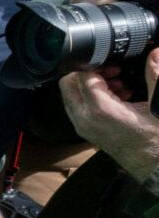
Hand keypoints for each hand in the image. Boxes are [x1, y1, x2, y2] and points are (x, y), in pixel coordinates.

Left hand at [58, 52, 158, 184]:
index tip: (114, 64)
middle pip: (68, 83)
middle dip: (88, 73)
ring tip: (118, 85)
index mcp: (99, 109)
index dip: (97, 64)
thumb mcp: (157, 105)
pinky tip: (118, 97)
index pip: (81, 75)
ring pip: (71, 94)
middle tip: (113, 72)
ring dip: (90, 84)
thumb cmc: (155, 139)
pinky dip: (92, 96)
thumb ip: (155, 77)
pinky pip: (78, 106)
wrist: (152, 166)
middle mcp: (84, 117)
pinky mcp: (85, 130)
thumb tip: (156, 52)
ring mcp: (82, 125)